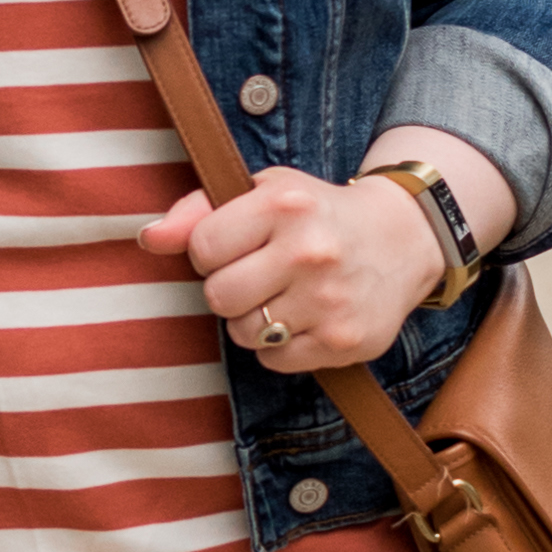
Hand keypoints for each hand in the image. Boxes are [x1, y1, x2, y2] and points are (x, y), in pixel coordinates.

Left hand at [139, 140, 512, 379]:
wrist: (402, 239)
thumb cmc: (315, 214)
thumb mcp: (263, 192)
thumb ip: (198, 212)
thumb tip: (148, 238)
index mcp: (284, 204)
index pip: (202, 248)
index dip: (210, 251)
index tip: (236, 245)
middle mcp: (310, 251)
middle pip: (218, 296)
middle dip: (229, 289)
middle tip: (258, 274)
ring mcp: (329, 300)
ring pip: (244, 333)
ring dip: (253, 320)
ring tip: (283, 295)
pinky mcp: (345, 340)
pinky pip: (275, 360)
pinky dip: (281, 346)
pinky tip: (304, 317)